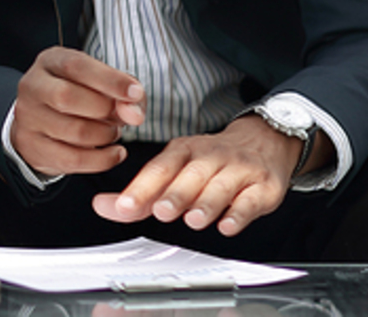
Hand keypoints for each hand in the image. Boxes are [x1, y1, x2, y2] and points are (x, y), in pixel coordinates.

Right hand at [12, 47, 144, 176]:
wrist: (42, 122)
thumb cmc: (79, 96)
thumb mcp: (101, 84)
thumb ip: (124, 93)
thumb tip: (133, 114)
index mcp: (51, 62)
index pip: (76, 66)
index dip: (109, 79)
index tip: (134, 93)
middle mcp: (33, 86)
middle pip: (67, 96)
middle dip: (104, 109)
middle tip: (119, 116)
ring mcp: (28, 118)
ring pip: (74, 131)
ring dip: (105, 135)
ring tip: (112, 132)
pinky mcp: (33, 147)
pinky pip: (73, 159)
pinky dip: (102, 159)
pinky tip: (114, 153)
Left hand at [91, 115, 306, 235]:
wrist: (264, 143)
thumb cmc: (211, 162)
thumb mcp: (175, 170)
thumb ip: (141, 193)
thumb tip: (103, 206)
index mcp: (184, 150)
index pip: (160, 168)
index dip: (142, 187)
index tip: (125, 205)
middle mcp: (210, 156)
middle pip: (190, 175)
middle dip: (174, 194)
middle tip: (161, 210)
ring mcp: (238, 170)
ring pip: (220, 186)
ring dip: (206, 203)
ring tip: (193, 219)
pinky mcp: (263, 186)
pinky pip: (251, 200)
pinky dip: (239, 213)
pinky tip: (228, 225)